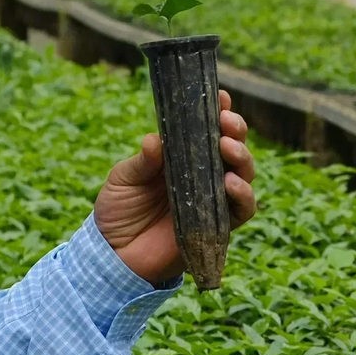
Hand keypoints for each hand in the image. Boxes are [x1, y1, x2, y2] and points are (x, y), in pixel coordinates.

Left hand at [93, 90, 255, 285]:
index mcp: (180, 158)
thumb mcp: (122, 180)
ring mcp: (211, 200)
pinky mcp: (217, 227)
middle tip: (226, 122)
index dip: (217, 112)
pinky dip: (243, 195)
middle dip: (235, 130)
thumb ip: (142, 162)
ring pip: (244, 174)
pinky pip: (241, 210)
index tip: (219, 96)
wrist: (112, 257)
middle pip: (232, 148)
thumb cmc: (116, 212)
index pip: (206, 130)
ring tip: (228, 148)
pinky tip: (231, 183)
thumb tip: (156, 139)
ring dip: (242, 158)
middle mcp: (202, 176)